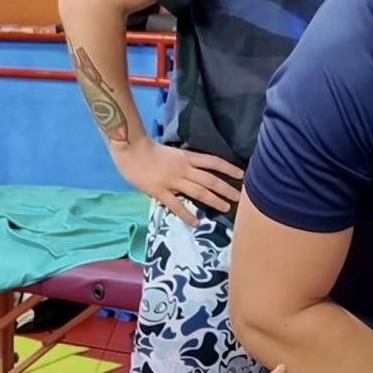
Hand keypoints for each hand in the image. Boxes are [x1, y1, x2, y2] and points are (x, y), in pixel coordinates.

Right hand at [112, 136, 242, 225]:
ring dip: (214, 200)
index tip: (242, 174)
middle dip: (227, 189)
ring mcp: (173, 181)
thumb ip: (186, 162)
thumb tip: (198, 171)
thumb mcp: (174, 153)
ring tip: (226, 208)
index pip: (213, 162)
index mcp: (187, 157)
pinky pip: (176, 205)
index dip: (229, 168)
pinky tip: (197, 222)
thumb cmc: (150, 150)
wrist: (130, 151)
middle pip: (210, 179)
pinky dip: (187, 215)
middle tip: (240, 197)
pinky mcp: (160, 191)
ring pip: (199, 192)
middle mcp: (184, 169)